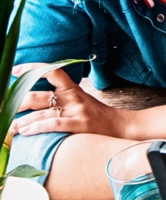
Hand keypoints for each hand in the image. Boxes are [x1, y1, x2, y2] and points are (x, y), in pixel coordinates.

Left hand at [10, 66, 130, 139]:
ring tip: (10, 127)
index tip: (14, 71)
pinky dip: (37, 127)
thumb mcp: (80, 100)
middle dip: (17, 103)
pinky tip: (25, 131)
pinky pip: (54, 124)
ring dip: (22, 121)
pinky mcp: (80, 125)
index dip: (31, 68)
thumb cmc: (96, 116)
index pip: (51, 71)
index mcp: (72, 88)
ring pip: (42, 112)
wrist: (120, 127)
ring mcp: (76, 111)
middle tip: (4, 110)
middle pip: (38, 96)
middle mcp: (73, 97)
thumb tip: (33, 102)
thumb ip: (60, 98)